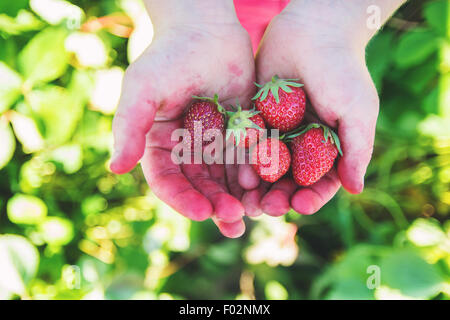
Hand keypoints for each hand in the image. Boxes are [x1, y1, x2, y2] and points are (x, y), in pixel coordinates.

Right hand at [110, 1, 254, 237]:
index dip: (184, 200)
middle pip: (200, 187)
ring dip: (240, 198)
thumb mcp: (142, 89)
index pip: (169, 182)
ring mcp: (215, 142)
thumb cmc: (169, 56)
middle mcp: (187, 149)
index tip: (203, 213)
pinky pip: (249, 158)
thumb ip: (129, 127)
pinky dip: (257, 173)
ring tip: (255, 212)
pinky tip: (268, 184)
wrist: (206, 29)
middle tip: (234, 220)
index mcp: (160, 145)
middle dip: (217, 205)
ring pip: (227, 179)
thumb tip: (115, 167)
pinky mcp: (241, 132)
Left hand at [241, 0, 381, 216]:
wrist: (312, 30)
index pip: (320, 182)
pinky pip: (249, 143)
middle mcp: (303, 144)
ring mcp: (278, 132)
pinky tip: (236, 172)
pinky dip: (244, 160)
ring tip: (247, 198)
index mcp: (329, 146)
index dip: (311, 197)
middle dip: (278, 196)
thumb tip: (356, 190)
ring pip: (266, 168)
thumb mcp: (357, 111)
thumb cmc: (342, 70)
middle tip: (266, 208)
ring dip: (258, 186)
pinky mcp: (257, 118)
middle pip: (289, 180)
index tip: (299, 205)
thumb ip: (357, 150)